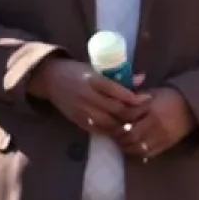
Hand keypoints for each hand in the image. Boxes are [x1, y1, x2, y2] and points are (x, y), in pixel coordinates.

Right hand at [27, 58, 145, 133]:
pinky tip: (120, 129)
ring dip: (123, 125)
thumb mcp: (97, 68)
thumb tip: (142, 78)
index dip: (134, 97)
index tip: (148, 98)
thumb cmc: (77, 71)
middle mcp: (87, 96)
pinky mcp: (76, 120)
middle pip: (114, 109)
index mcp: (93, 80)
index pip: (117, 91)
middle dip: (132, 113)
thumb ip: (118, 76)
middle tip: (145, 113)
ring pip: (107, 122)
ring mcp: (81, 109)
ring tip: (136, 123)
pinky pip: (97, 129)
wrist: (50, 79)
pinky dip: (110, 130)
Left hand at [121, 85, 195, 161]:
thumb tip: (118, 105)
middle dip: (120, 137)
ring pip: (138, 147)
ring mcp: (162, 135)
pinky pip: (148, 153)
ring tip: (122, 143)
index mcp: (152, 106)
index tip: (111, 122)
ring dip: (127, 147)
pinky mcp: (167, 144)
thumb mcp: (154, 92)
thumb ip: (136, 99)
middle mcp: (156, 122)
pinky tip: (133, 148)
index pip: (128, 116)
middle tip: (114, 136)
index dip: (117, 120)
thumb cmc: (171, 97)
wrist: (194, 106)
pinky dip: (138, 153)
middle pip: (131, 134)